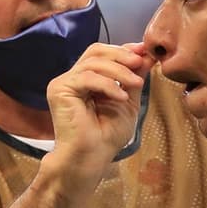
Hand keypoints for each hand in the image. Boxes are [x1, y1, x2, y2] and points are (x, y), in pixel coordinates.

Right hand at [46, 42, 150, 173]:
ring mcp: (65, 83)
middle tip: (140, 62)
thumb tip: (147, 56)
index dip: (124, 50)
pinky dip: (107, 85)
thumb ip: (134, 78)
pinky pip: (86, 77)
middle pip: (96, 52)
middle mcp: (74, 78)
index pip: (103, 54)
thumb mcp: (129, 101)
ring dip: (119, 71)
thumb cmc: (107, 136)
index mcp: (88, 79)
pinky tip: (120, 97)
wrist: (92, 157)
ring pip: (93, 63)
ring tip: (135, 83)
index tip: (145, 52)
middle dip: (121, 54)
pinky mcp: (59, 89)